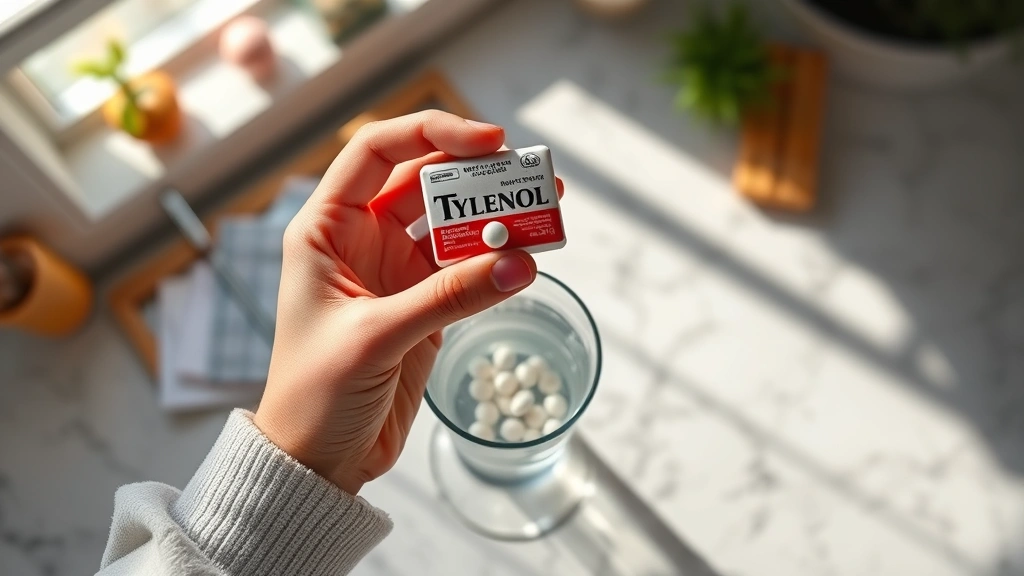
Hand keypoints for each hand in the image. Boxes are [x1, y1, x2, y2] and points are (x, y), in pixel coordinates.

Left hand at [253, 111, 556, 494]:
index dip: (431, 134)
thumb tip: (519, 263)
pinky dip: (498, 260)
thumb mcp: (376, 338)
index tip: (487, 141)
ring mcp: (396, 272)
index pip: (376, 151)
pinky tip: (529, 253)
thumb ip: (448, 297)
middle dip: (477, 174)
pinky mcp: (424, 305)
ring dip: (495, 215)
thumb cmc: (314, 395)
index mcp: (326, 229)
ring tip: (544, 208)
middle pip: (425, 182)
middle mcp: (361, 240)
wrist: (317, 460)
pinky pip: (469, 269)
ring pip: (453, 224)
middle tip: (531, 175)